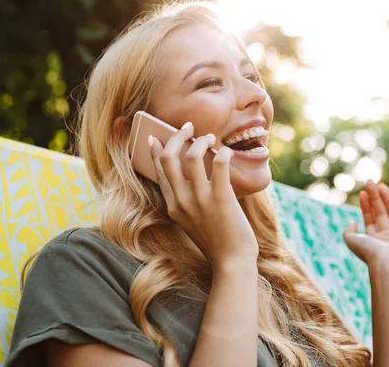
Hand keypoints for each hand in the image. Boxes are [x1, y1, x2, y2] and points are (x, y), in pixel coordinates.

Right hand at [149, 121, 258, 268]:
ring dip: (201, 141)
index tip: (157, 137)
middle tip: (188, 127)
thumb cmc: (215, 240)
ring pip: (192, 157)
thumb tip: (189, 173)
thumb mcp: (191, 220)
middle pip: (169, 158)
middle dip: (176, 136)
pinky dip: (222, 153)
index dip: (157, 150)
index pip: (159, 171)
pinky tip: (227, 152)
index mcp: (172, 206)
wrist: (231, 261)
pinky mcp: (221, 199)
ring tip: (210, 138)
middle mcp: (182, 201)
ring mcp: (200, 200)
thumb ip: (186, 200)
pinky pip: (219, 164)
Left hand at [343, 180, 388, 266]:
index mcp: (374, 241)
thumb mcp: (352, 242)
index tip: (362, 193)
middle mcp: (388, 240)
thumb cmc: (370, 254)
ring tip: (381, 185)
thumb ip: (348, 232)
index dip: (366, 206)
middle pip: (381, 214)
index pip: (369, 219)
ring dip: (388, 200)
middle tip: (370, 182)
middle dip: (375, 198)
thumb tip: (352, 222)